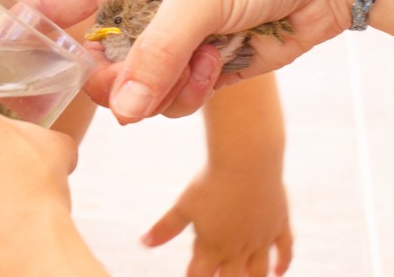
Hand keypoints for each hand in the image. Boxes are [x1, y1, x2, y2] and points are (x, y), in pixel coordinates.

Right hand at [25, 0, 354, 121]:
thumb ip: (155, 54)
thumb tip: (124, 112)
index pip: (54, 2)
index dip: (23, 30)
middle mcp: (136, 6)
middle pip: (93, 63)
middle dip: (112, 82)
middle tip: (129, 89)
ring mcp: (168, 38)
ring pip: (134, 89)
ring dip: (162, 88)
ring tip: (199, 62)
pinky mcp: (199, 64)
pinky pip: (172, 98)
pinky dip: (191, 92)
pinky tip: (217, 64)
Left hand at [145, 165, 291, 275]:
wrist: (246, 163)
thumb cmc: (210, 183)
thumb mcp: (183, 206)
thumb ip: (166, 228)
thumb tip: (143, 242)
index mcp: (213, 246)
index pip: (201, 275)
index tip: (192, 275)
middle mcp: (239, 248)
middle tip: (218, 276)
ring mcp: (262, 238)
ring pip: (259, 270)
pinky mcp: (279, 225)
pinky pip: (284, 251)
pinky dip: (282, 264)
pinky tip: (277, 272)